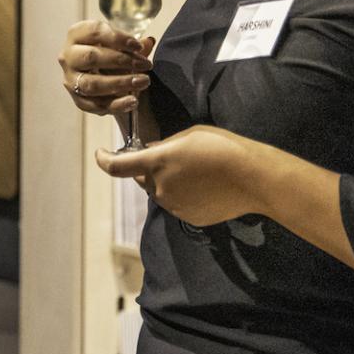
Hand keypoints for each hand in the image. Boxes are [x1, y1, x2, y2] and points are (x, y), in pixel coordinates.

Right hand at [58, 19, 153, 116]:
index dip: (118, 38)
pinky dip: (116, 104)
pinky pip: (95, 105)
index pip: (94, 32)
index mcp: (76, 35)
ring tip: (143, 82)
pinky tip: (133, 101)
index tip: (139, 46)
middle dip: (121, 61)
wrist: (97, 74)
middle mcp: (68, 56)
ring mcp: (71, 79)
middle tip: (145, 65)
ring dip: (120, 83)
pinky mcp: (78, 99)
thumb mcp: (119, 44)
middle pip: (91, 57)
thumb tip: (148, 42)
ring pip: (92, 84)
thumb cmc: (108, 53)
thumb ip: (132, 45)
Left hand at [93, 126, 272, 226]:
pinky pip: (178, 205)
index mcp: (156, 162)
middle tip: (169, 159)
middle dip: (147, 169)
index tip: (100, 154)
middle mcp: (160, 187)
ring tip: (195, 171)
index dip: (103, 159)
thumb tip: (150, 151)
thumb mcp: (189, 136)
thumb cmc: (222, 147)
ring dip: (167, 182)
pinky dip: (183, 196)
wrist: (253, 178)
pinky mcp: (189, 218)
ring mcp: (174, 205)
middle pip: (141, 179)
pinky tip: (204, 186)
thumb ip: (164, 145)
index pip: (116, 166)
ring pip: (160, 192)